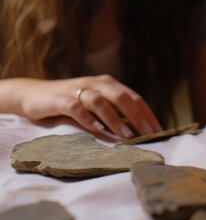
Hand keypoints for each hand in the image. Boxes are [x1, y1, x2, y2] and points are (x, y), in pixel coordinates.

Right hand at [18, 76, 161, 137]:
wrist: (33, 95)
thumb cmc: (70, 104)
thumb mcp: (96, 107)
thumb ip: (116, 114)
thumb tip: (140, 130)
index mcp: (109, 84)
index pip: (135, 98)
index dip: (148, 114)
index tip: (159, 132)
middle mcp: (96, 84)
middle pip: (122, 98)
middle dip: (138, 117)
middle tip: (148, 135)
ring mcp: (78, 90)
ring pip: (101, 102)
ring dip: (116, 119)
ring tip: (127, 135)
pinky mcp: (60, 99)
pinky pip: (76, 108)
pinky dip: (88, 119)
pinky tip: (97, 130)